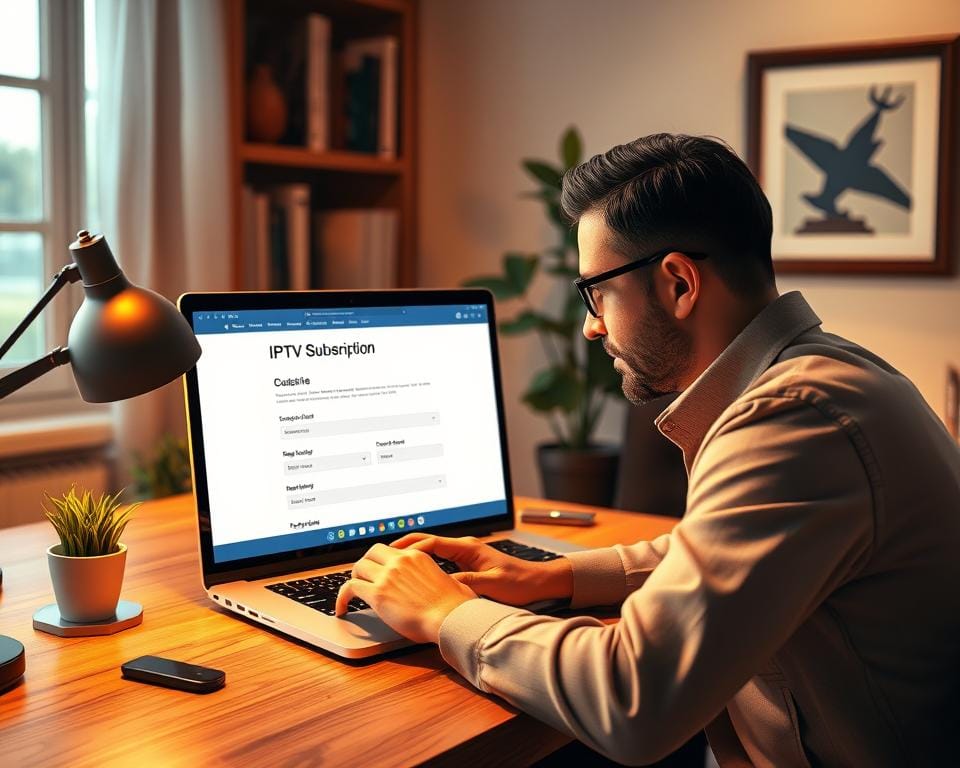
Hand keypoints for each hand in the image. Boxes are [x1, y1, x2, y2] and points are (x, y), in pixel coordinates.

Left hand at [335, 542, 476, 643]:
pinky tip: (342, 608)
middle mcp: (400, 561)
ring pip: (358, 568)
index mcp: (417, 556)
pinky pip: (349, 588)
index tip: (377, 570)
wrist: (451, 617)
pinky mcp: (377, 594)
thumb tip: (442, 586)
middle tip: (363, 579)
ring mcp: (387, 575)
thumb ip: (437, 579)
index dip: (380, 560)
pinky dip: (342, 597)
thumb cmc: (454, 606)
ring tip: (351, 594)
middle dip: (365, 565)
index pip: (390, 550)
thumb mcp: (448, 581)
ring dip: (354, 580)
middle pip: (371, 553)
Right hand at [390, 533, 572, 606]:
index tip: (392, 556)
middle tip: (383, 555)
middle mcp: (465, 547)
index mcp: (468, 547)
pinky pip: (441, 559)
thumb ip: (467, 584)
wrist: (539, 582)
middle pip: (427, 542)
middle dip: (405, 547)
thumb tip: (443, 584)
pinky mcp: (469, 563)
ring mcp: (466, 554)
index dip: (410, 549)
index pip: (431, 542)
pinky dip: (425, 562)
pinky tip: (416, 573)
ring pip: (432, 550)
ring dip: (413, 554)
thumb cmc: (519, 583)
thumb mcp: (492, 585)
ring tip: (392, 564)